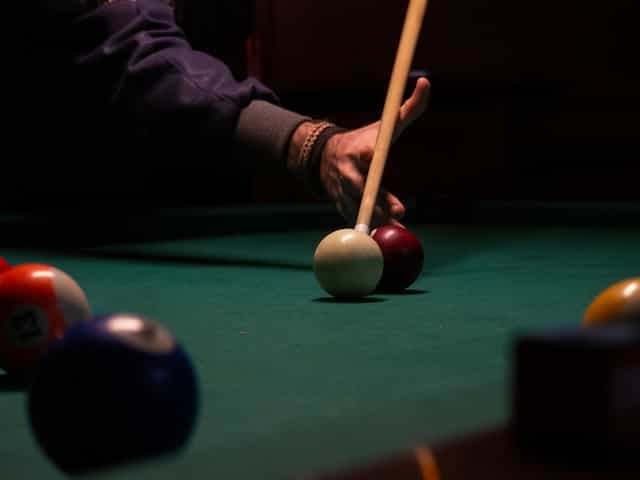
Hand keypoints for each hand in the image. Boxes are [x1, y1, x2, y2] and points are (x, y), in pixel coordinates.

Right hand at [319, 77, 429, 227]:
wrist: (325, 157)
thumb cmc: (365, 140)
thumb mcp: (385, 125)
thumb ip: (408, 108)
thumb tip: (425, 83)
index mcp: (359, 150)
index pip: (366, 152)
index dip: (369, 154)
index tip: (373, 154)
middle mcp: (348, 172)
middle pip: (364, 188)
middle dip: (380, 201)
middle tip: (400, 213)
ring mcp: (341, 192)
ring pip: (359, 208)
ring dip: (377, 221)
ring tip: (396, 232)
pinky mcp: (340, 206)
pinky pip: (354, 220)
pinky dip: (368, 229)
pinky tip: (381, 241)